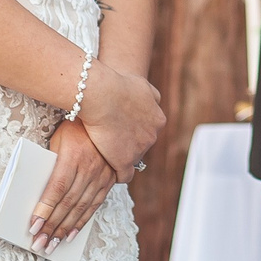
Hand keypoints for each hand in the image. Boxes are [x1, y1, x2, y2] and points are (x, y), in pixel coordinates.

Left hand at [31, 118, 119, 253]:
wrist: (110, 111)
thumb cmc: (77, 125)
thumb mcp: (59, 137)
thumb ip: (51, 161)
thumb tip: (38, 187)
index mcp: (73, 157)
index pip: (56, 189)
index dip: (45, 210)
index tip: (33, 227)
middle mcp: (89, 168)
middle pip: (67, 203)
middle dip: (51, 226)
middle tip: (38, 244)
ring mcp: (101, 175)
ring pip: (81, 207)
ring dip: (65, 229)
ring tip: (52, 245)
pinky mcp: (109, 179)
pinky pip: (95, 204)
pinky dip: (82, 221)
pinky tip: (71, 234)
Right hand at [77, 57, 163, 175]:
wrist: (102, 95)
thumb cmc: (117, 85)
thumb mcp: (143, 84)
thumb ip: (152, 96)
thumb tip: (155, 101)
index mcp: (158, 120)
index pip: (148, 130)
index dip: (132, 130)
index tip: (121, 128)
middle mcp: (152, 136)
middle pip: (141, 145)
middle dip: (128, 143)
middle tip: (110, 140)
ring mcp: (140, 150)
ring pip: (132, 158)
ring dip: (120, 156)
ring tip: (105, 154)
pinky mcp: (125, 162)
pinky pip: (125, 175)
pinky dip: (117, 174)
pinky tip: (108, 170)